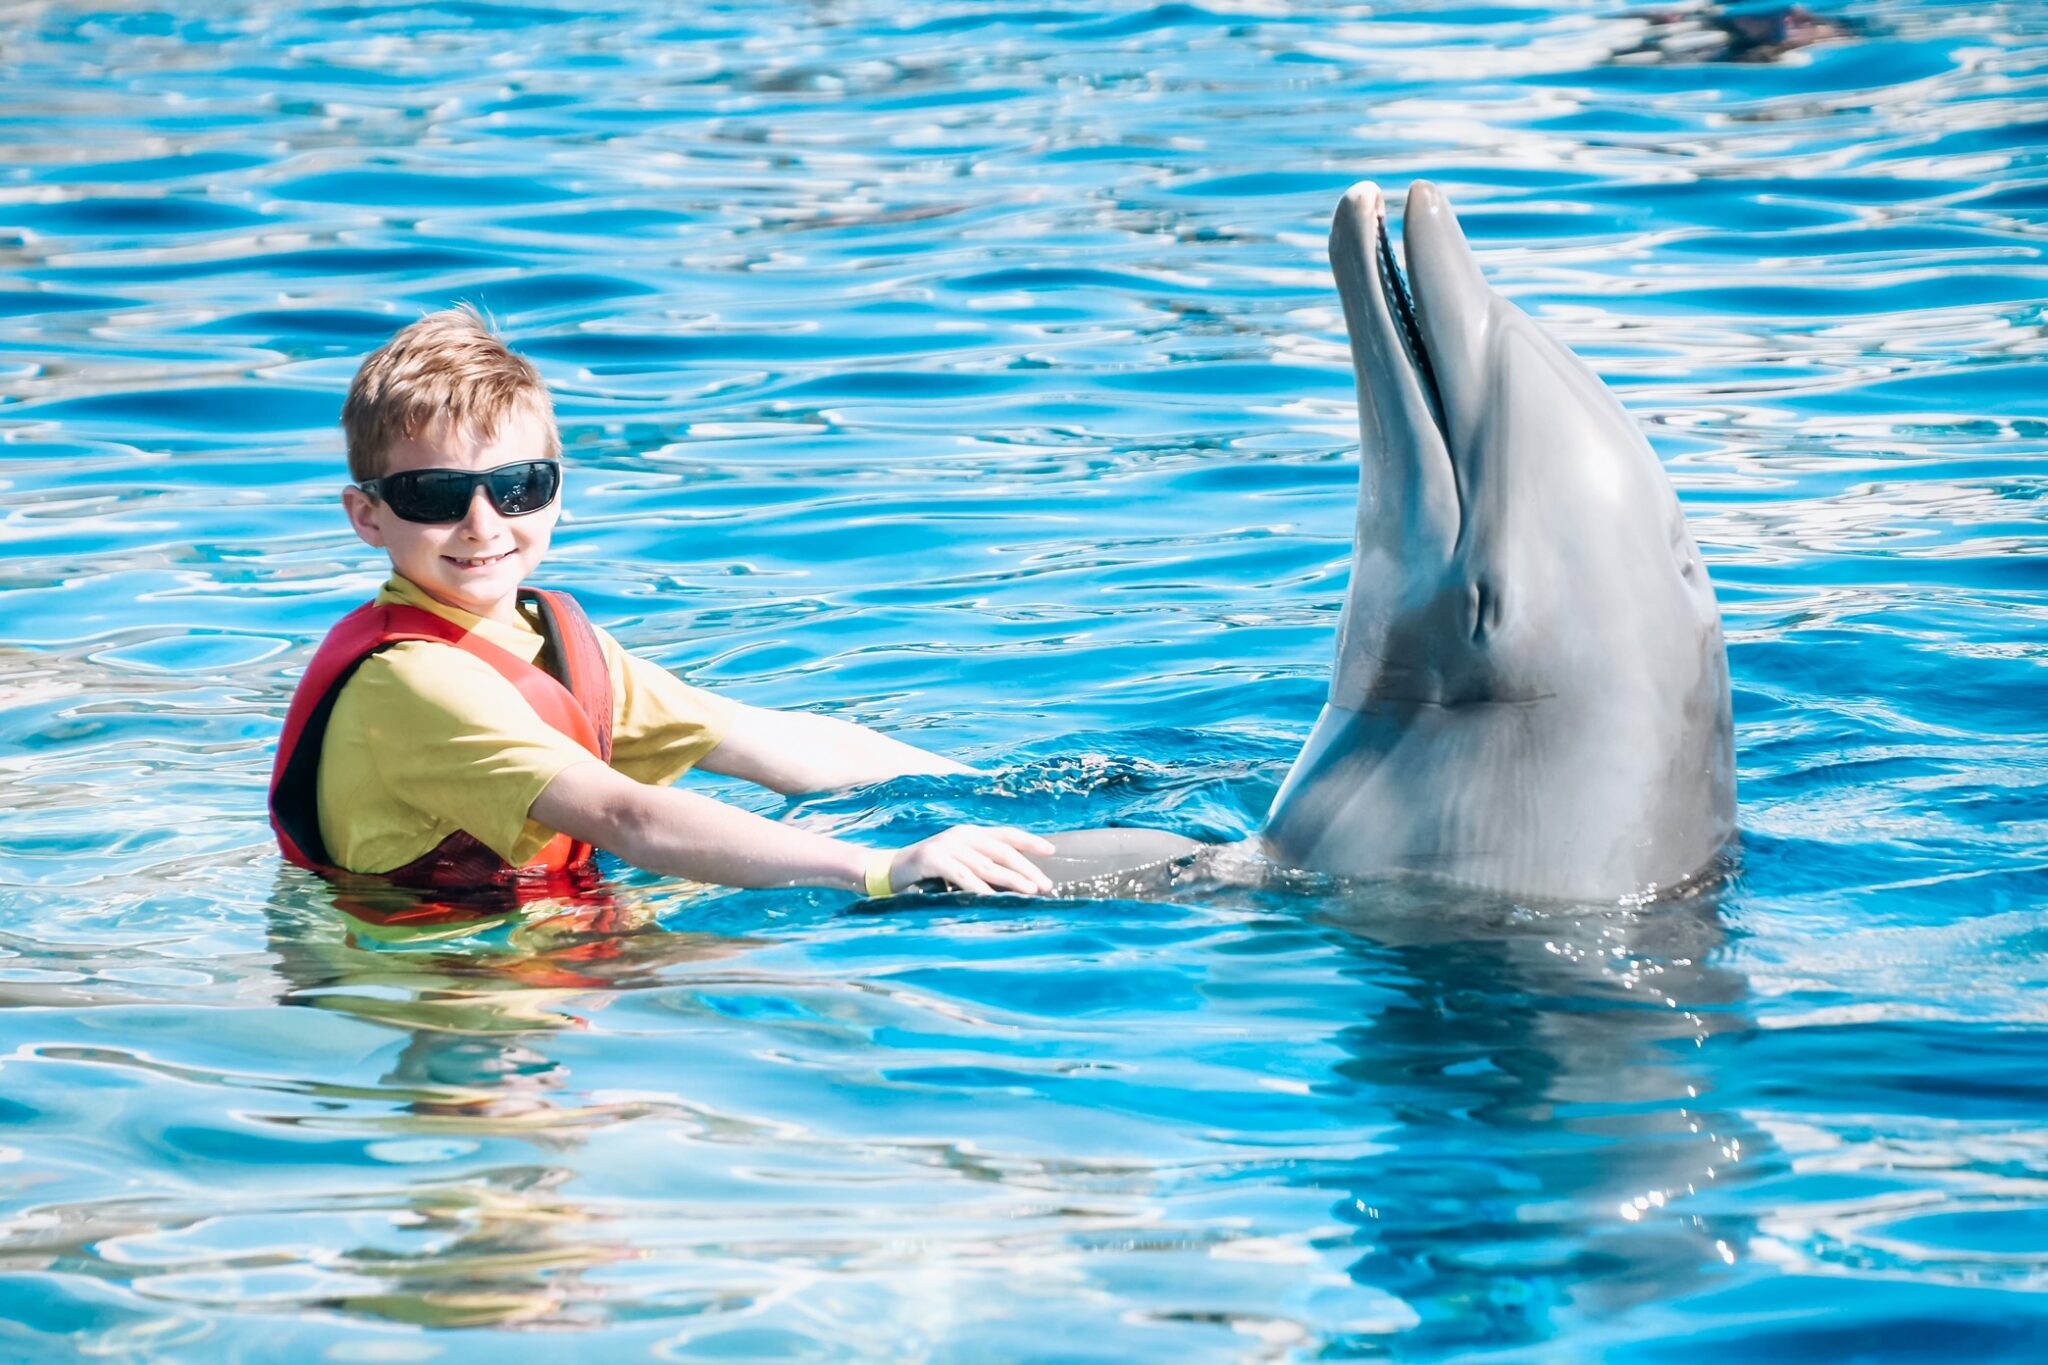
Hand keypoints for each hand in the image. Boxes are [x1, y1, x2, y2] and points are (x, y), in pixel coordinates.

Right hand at [888, 825, 1056, 895]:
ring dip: (1011, 879)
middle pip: (1002, 851)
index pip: (1006, 835)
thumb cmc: (930, 871)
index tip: (1052, 851)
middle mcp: (962, 835)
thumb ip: (981, 866)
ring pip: (986, 865)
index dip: (1030, 842)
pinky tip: (993, 899)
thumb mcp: (959, 863)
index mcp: (971, 833)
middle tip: (1045, 885)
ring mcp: (947, 845)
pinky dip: (979, 888)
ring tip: (1029, 890)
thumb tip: (1016, 882)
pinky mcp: (933, 859)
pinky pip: (962, 875)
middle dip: (1027, 868)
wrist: (891, 869)